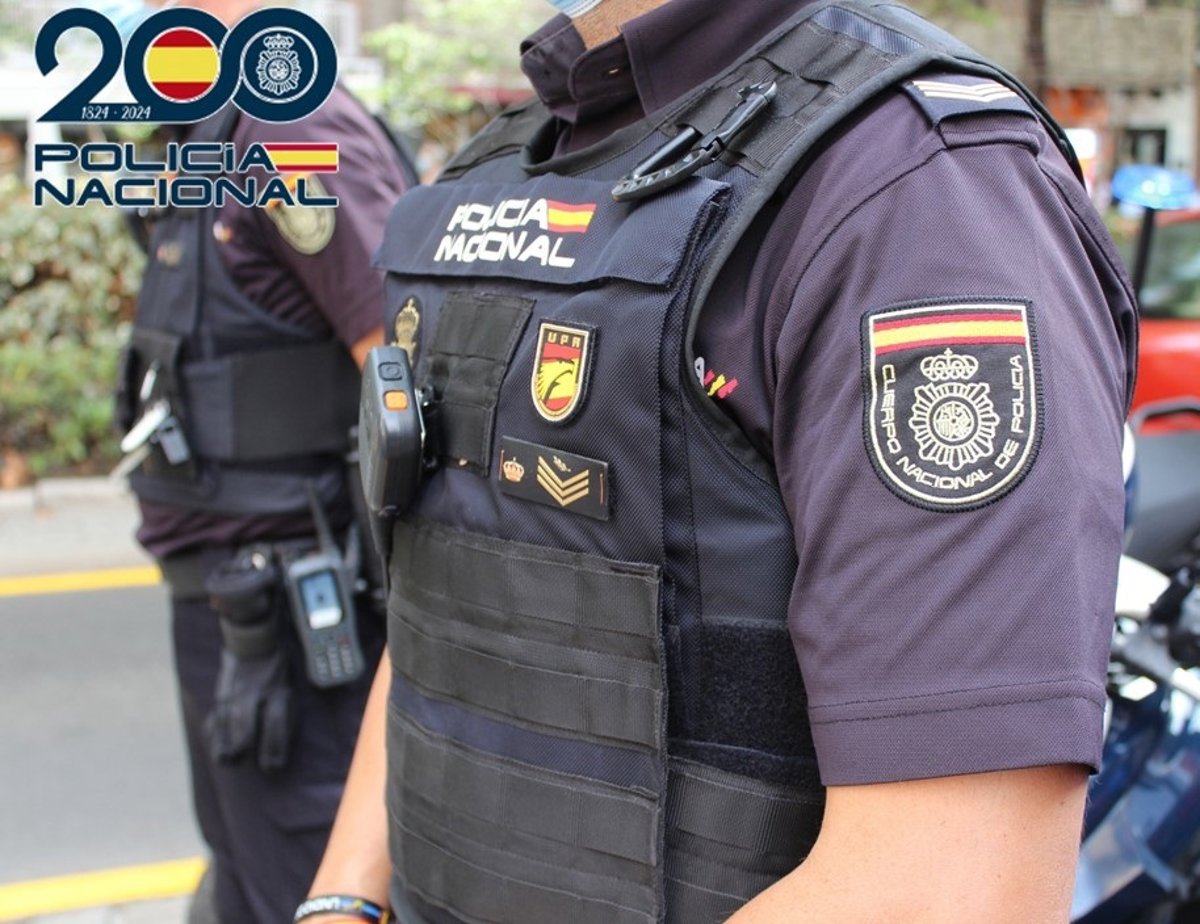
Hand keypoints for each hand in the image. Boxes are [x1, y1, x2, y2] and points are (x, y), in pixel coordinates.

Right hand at [205, 648, 295, 772]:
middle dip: (243, 748)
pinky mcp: (221, 695)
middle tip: (244, 760)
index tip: (272, 766)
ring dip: (224, 745)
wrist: (255, 643)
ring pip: (226, 725)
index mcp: (278, 692)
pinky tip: (216, 743)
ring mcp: (234, 694)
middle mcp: (255, 694)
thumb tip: (278, 751)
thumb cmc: (278, 673)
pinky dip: (215, 733)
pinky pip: (215, 717)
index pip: (275, 723)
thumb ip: (284, 717)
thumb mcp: (289, 689)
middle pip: (245, 727)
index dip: (273, 748)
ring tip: (227, 759)